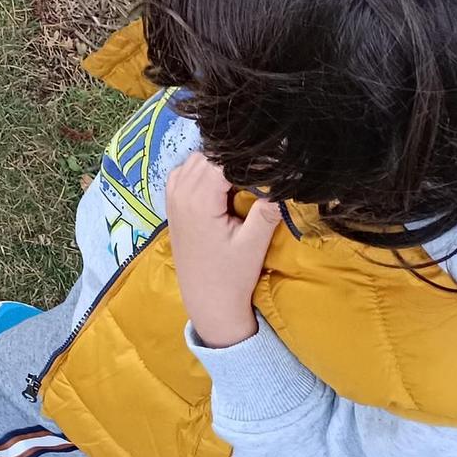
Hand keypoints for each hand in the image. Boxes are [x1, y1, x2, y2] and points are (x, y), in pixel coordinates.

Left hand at [165, 153, 281, 348]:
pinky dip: (202, 171)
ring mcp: (172, 197)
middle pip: (208, 156)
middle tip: (260, 173)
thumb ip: (266, 211)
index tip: (271, 164)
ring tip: (242, 181)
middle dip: (234, 160)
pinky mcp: (172, 203)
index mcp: (199, 201)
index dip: (248, 159)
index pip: (222, 160)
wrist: (206, 299)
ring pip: (195, 160)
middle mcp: (180, 194)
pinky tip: (220, 187)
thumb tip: (283, 181)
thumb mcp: (254, 244)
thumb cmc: (231, 275)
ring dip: (218, 164)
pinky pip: (184, 172)